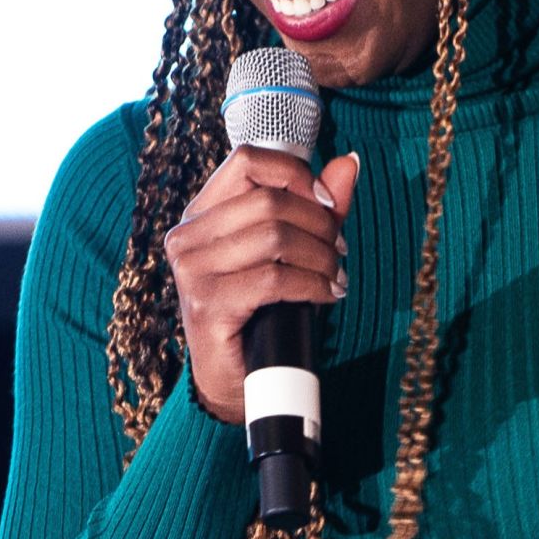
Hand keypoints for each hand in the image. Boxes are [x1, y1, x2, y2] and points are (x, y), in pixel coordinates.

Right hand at [162, 148, 360, 424]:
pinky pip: (275, 279)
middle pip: (269, 200)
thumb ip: (316, 206)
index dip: (295, 172)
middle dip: (318, 223)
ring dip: (320, 256)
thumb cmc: (261, 309)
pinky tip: (326, 293)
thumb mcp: (291, 250)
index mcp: (201, 213)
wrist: (234, 379)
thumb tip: (349, 163)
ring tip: (335, 275)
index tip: (326, 201)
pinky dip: (312, 284)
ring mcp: (192, 270)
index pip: (246, 160)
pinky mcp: (208, 304)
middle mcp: (188, 236)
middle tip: (338, 250)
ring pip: (275, 237)